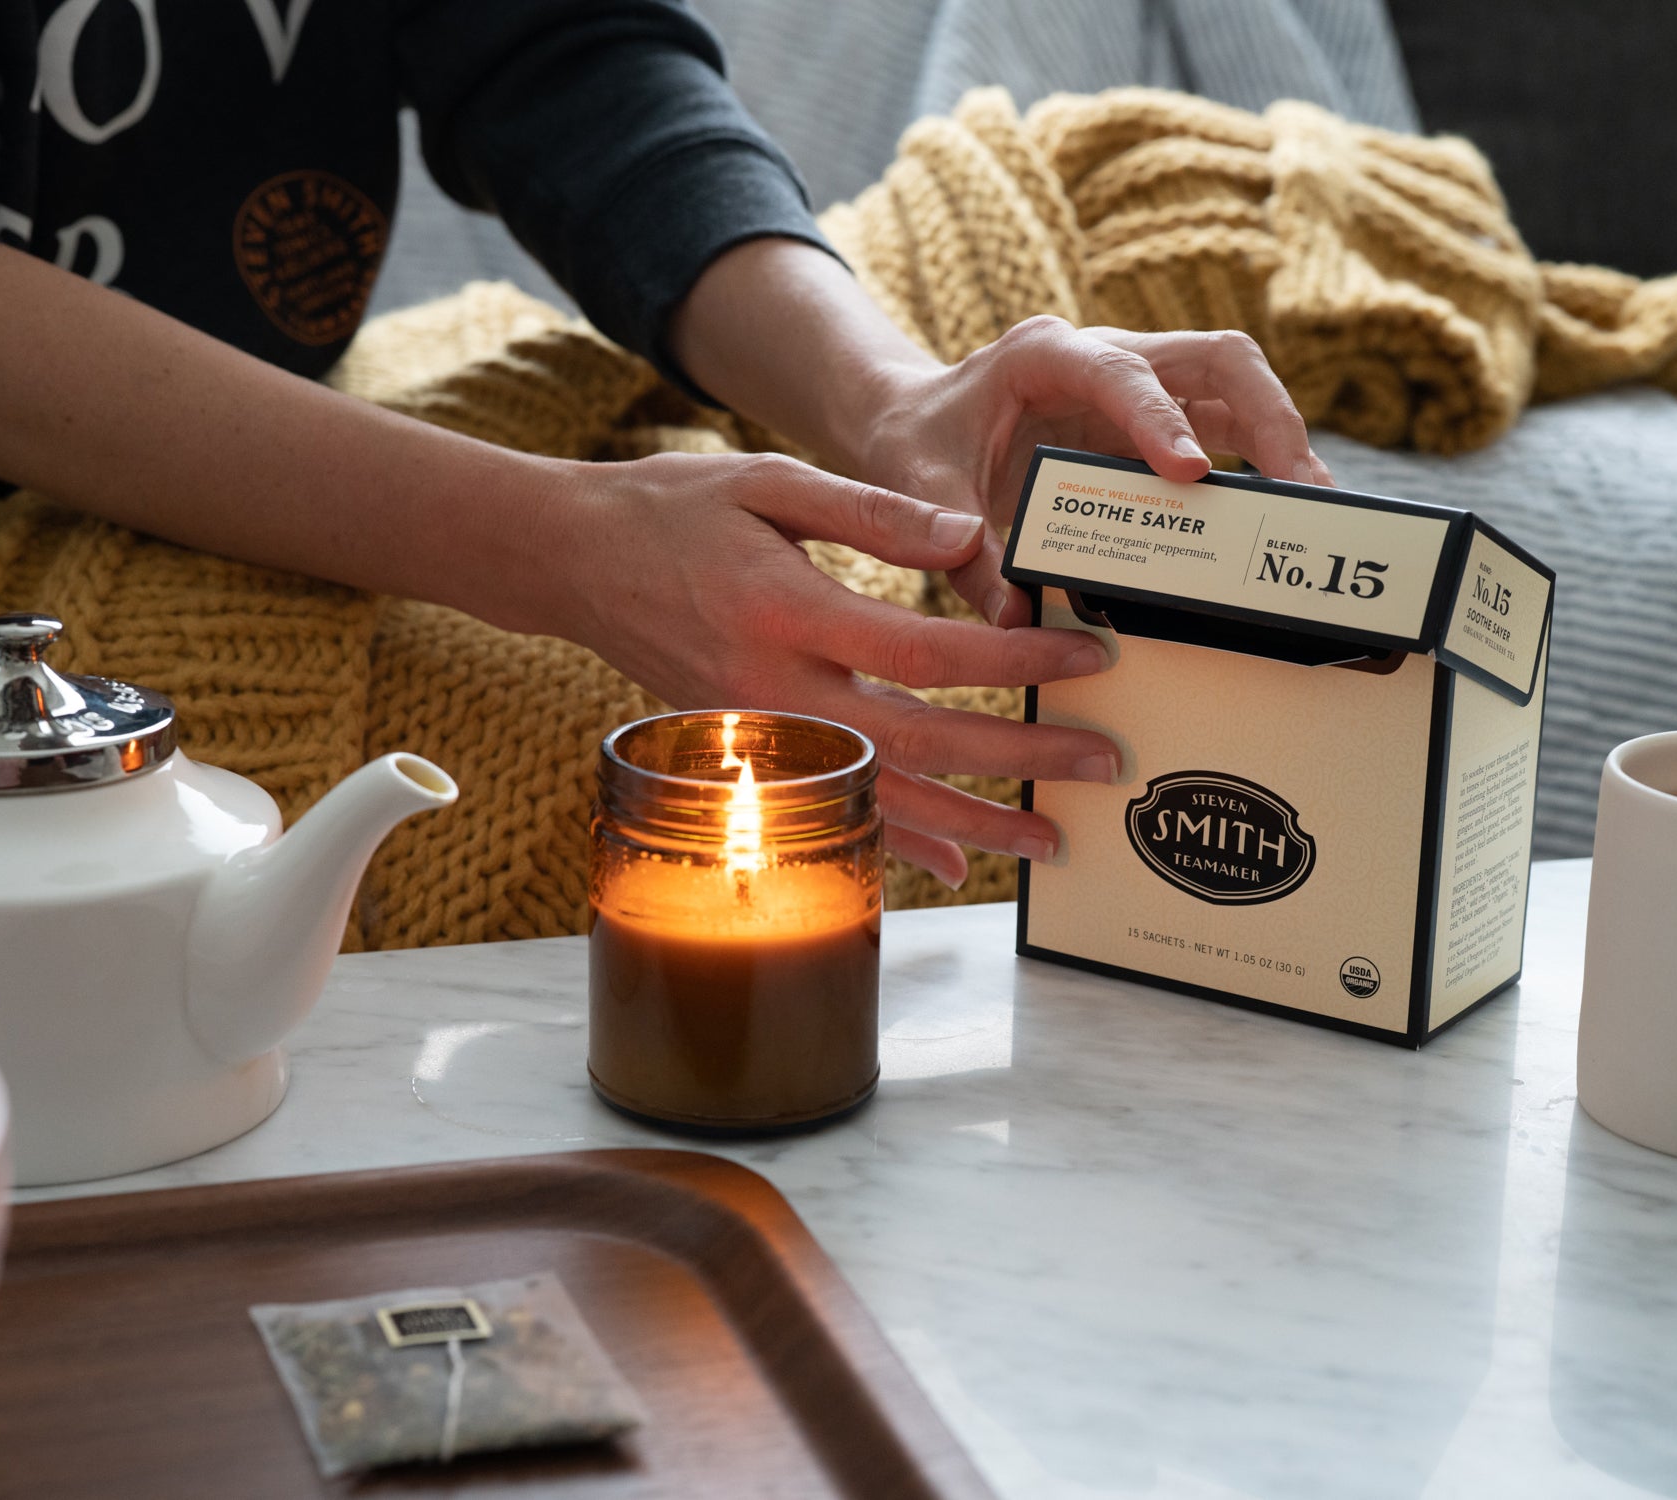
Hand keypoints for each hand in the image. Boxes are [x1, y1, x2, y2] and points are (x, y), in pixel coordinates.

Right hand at [552, 451, 1119, 884]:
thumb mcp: (769, 480)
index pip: (923, 653)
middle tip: (1101, 763)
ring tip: (1048, 839)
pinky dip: (892, 840)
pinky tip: (949, 862)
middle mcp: (774, 688)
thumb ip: (871, 512)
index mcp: (788, 611)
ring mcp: (758, 732)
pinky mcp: (747, 752)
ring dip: (970, 825)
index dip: (1011, 661)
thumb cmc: (673, 510)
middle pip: (917, 743)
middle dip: (1017, 759)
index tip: (1085, 658)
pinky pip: (831, 806)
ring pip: (879, 796)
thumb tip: (970, 539)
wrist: (575, 563)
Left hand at [855, 316, 1334, 626]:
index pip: (1119, 371)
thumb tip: (1014, 615)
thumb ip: (963, 551)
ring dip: (1280, 439)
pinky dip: (1256, 465)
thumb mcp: (922, 487)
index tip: (1192, 472)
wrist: (912, 418)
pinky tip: (1275, 515)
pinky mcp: (1154, 418)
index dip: (1160, 418)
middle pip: (1214, 358)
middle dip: (1267, 416)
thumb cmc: (918, 439)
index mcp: (1045, 354)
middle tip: (1301, 489)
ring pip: (1234, 387)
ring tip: (1312, 506)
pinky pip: (1222, 428)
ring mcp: (1138, 382)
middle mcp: (1105, 353)